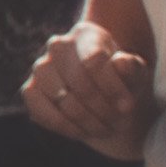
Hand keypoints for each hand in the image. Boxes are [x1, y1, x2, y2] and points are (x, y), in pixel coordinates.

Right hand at [23, 28, 154, 155]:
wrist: (103, 93)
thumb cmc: (121, 80)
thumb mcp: (135, 73)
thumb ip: (131, 67)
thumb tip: (120, 63)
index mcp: (86, 34)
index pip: (95, 60)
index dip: (112, 88)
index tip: (128, 107)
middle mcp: (57, 46)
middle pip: (79, 83)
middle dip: (103, 110)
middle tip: (120, 124)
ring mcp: (40, 68)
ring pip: (63, 100)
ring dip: (88, 122)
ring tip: (106, 130)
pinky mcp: (30, 90)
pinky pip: (43, 113)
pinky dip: (67, 127)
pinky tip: (83, 131)